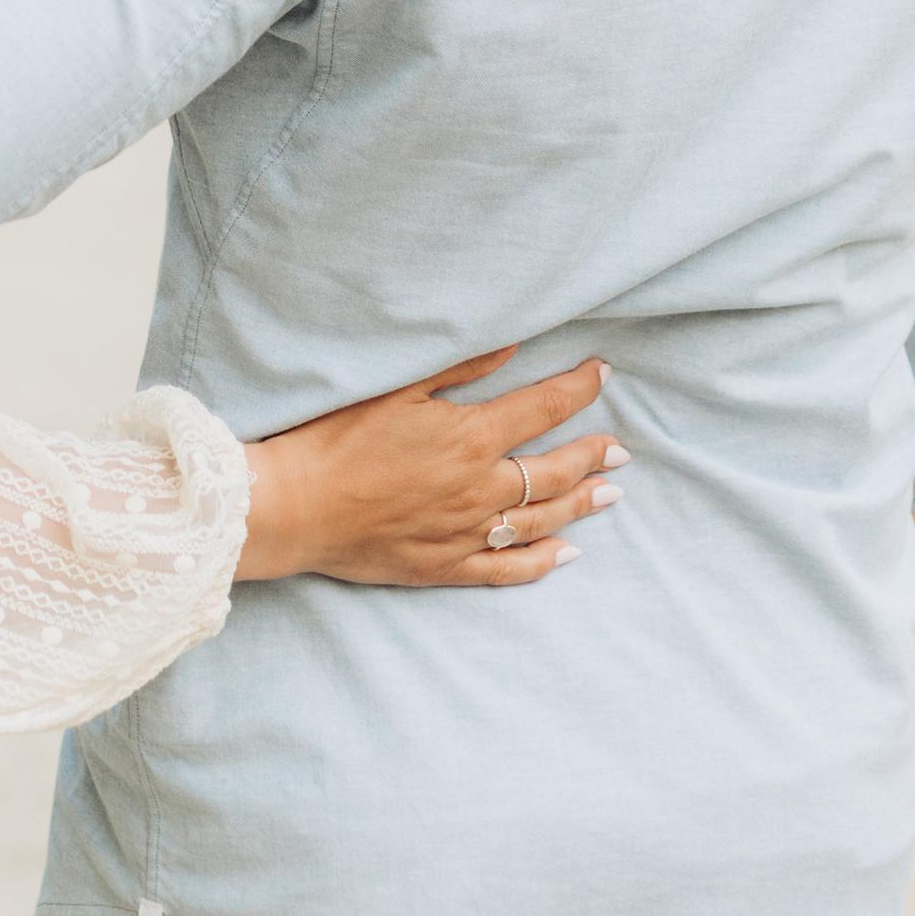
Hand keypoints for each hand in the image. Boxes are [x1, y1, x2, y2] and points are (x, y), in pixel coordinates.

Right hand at [237, 350, 623, 589]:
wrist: (293, 506)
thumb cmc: (335, 439)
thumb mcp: (396, 388)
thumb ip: (458, 367)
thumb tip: (512, 346)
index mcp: (469, 438)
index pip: (543, 408)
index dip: (579, 389)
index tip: (603, 375)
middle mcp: (479, 489)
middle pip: (554, 470)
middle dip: (592, 454)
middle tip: (621, 448)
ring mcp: (465, 533)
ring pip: (541, 521)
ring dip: (580, 504)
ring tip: (610, 493)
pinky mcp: (444, 566)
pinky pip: (506, 568)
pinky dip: (541, 562)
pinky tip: (566, 555)